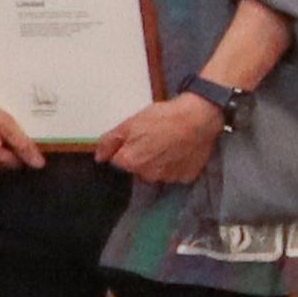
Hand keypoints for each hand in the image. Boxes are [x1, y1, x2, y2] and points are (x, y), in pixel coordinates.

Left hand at [94, 90, 226, 187]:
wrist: (198, 117)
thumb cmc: (162, 118)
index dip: (125, 148)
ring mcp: (168, 178)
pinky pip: (175, 173)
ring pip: (156, 172)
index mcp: (130, 162)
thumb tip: (99, 158)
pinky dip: (175, 165)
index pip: (118, 161)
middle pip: (137, 168)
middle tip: (154, 139)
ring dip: (158, 162)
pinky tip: (180, 151)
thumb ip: (109, 143)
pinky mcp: (186, 177)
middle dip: (141, 156)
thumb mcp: (129, 124)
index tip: (137, 137)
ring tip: (168, 144)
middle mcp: (147, 175)